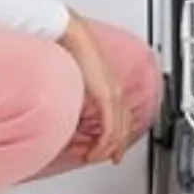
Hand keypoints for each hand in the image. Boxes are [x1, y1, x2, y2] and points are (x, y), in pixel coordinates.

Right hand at [58, 12, 132, 163]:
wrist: (71, 35)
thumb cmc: (70, 51)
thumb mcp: (75, 78)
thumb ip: (78, 94)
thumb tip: (70, 106)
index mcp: (109, 86)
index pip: (121, 117)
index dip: (119, 136)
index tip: (113, 148)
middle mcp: (114, 90)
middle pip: (123, 126)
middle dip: (116, 146)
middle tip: (108, 158)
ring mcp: (112, 93)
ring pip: (118, 130)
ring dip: (108, 147)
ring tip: (96, 157)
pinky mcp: (106, 96)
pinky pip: (110, 127)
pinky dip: (105, 142)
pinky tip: (97, 149)